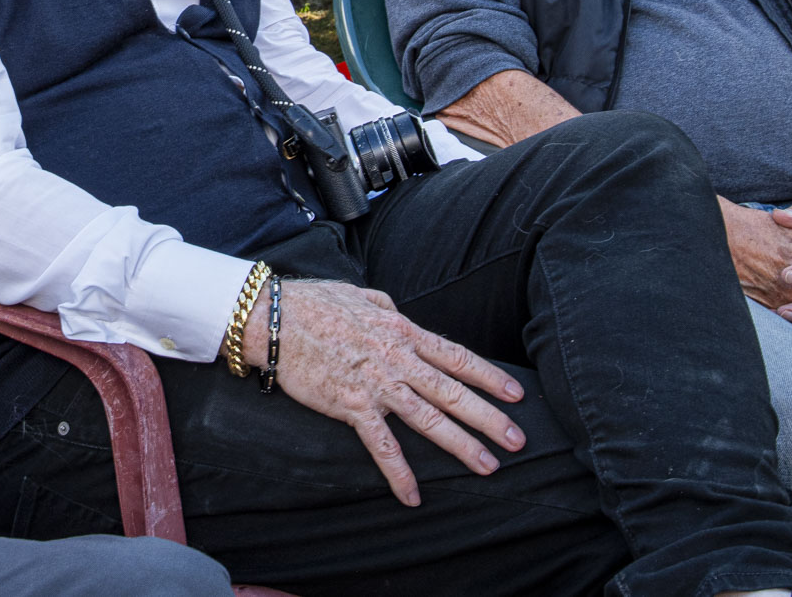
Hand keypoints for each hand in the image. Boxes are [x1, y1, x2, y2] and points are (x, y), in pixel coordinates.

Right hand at [242, 281, 526, 506]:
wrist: (273, 318)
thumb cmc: (313, 303)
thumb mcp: (360, 295)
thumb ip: (387, 307)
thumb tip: (400, 314)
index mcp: (402, 331)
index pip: (455, 356)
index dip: (488, 376)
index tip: (515, 394)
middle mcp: (397, 358)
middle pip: (452, 391)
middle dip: (488, 417)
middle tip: (518, 439)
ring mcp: (376, 384)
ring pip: (428, 418)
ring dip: (461, 445)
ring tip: (487, 465)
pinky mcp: (351, 405)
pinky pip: (381, 445)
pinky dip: (399, 472)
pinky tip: (413, 496)